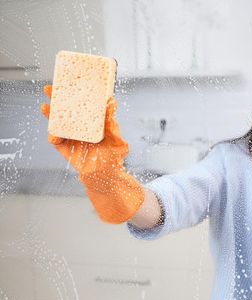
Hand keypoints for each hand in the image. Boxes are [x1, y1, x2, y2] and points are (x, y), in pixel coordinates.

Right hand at [40, 85, 144, 223]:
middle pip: (67, 109)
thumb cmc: (114, 158)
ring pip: (58, 122)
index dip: (77, 93)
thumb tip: (111, 104)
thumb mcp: (118, 141)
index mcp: (94, 123)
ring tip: (46, 107)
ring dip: (50, 114)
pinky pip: (56, 140)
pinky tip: (54, 134)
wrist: (106, 178)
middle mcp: (81, 127)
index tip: (71, 81)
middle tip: (50, 89)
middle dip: (57, 98)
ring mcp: (72, 137)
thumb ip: (113, 125)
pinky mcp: (65, 148)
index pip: (84, 104)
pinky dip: (54, 136)